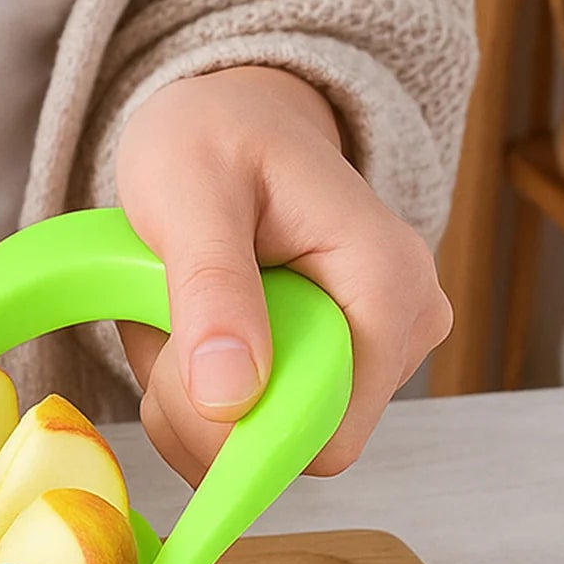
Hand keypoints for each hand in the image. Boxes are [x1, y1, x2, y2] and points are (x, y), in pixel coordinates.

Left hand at [114, 67, 451, 485]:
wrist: (228, 117)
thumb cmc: (212, 137)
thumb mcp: (191, 195)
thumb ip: (210, 291)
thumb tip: (230, 399)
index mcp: (387, 284)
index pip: (328, 435)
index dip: (238, 433)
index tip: (173, 375)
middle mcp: (402, 328)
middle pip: (293, 446)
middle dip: (202, 407)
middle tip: (161, 324)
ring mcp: (373, 352)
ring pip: (264, 439)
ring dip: (191, 397)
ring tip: (175, 311)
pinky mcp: (335, 365)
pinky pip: (257, 422)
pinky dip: (200, 393)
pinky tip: (190, 331)